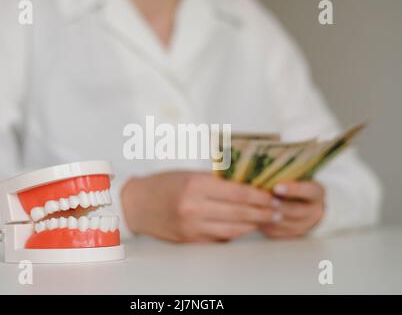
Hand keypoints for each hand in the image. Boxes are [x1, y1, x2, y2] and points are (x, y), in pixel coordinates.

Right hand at [121, 171, 278, 242]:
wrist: (137, 204)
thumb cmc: (163, 184)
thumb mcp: (189, 174)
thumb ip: (216, 182)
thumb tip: (247, 186)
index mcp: (195, 186)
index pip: (237, 192)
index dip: (259, 195)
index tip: (272, 196)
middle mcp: (194, 208)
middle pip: (239, 213)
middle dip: (262, 212)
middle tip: (278, 210)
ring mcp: (192, 227)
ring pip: (233, 229)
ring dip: (253, 224)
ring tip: (267, 219)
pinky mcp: (190, 240)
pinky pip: (220, 238)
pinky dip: (235, 233)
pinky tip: (246, 227)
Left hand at [260, 181, 324, 238]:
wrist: (306, 205)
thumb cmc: (296, 185)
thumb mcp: (297, 178)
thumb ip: (286, 176)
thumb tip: (268, 172)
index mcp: (317, 193)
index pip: (308, 191)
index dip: (293, 189)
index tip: (276, 187)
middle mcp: (314, 211)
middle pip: (296, 211)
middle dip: (279, 206)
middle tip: (264, 201)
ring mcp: (305, 225)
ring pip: (286, 224)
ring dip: (270, 217)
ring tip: (256, 209)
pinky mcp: (292, 235)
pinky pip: (278, 232)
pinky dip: (266, 225)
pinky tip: (256, 218)